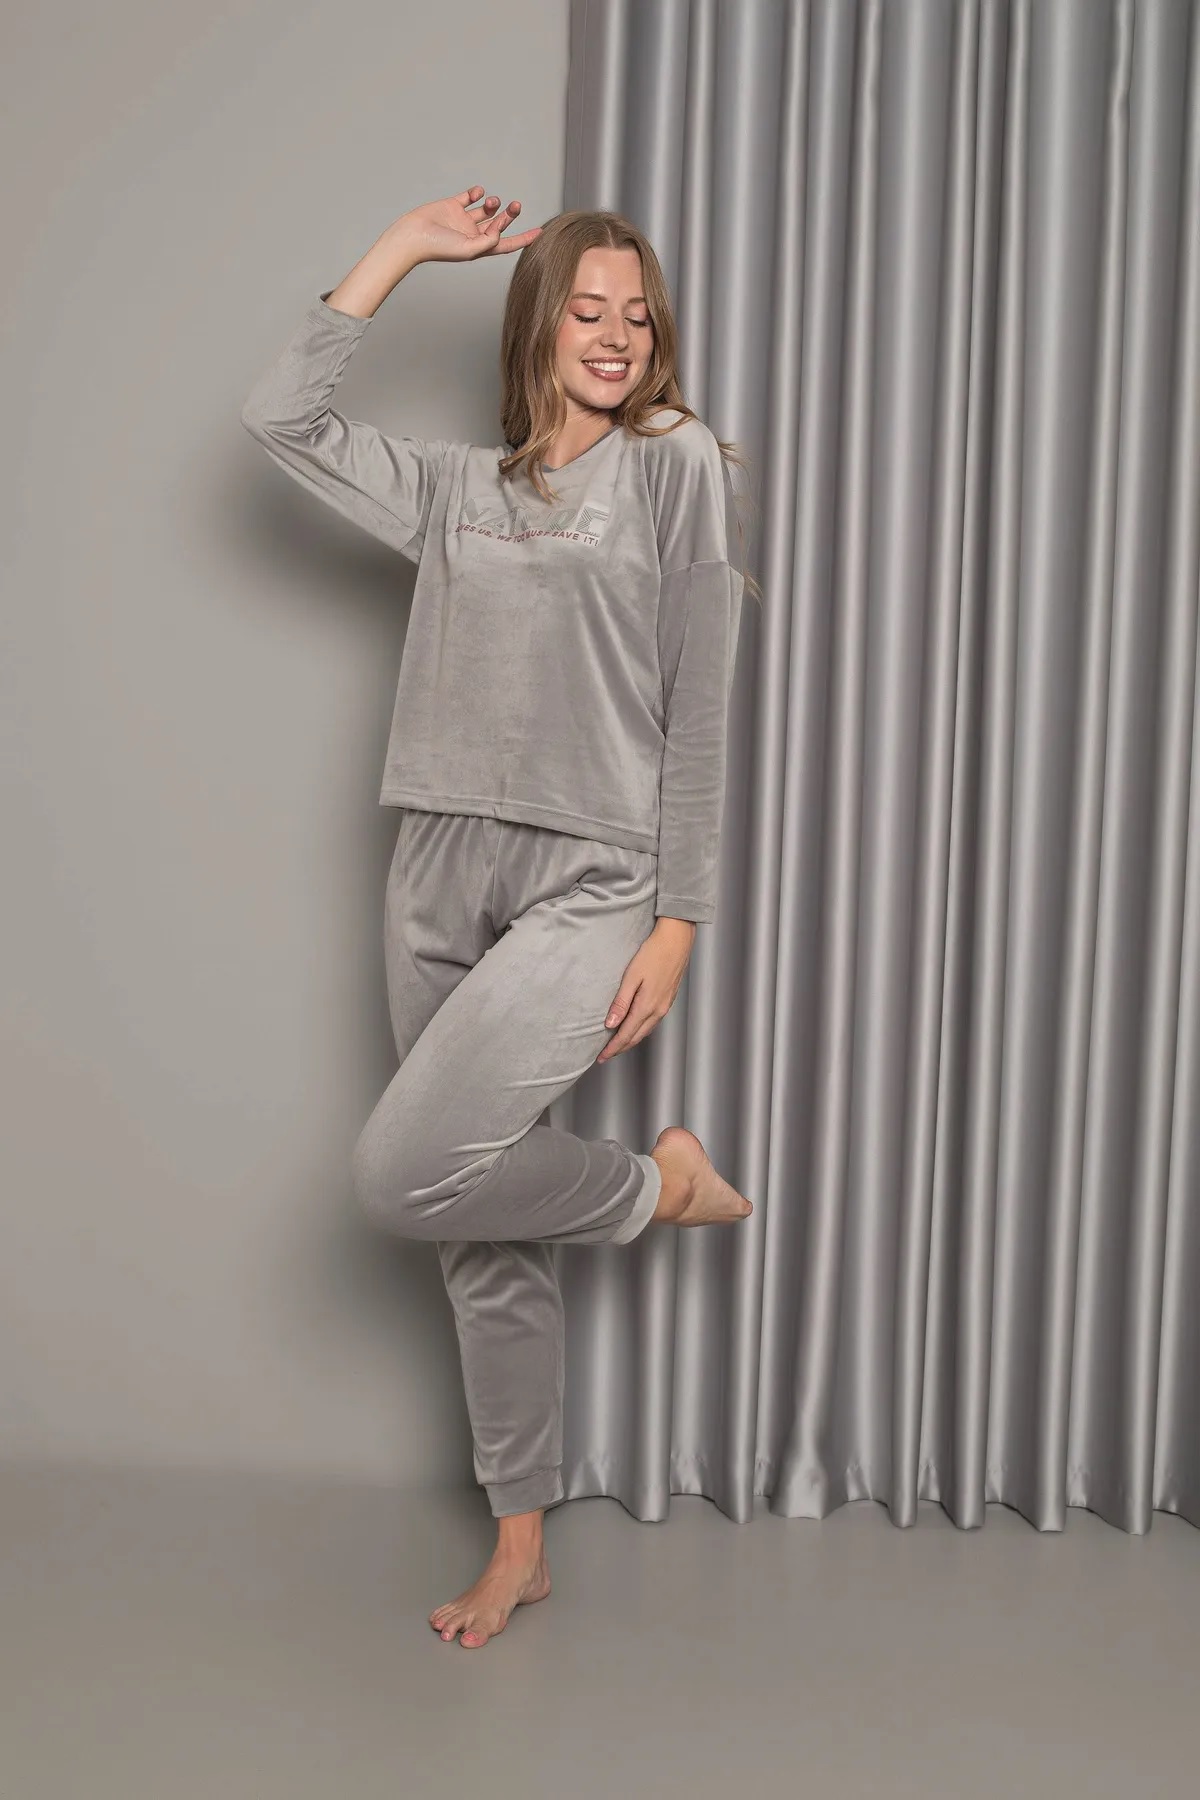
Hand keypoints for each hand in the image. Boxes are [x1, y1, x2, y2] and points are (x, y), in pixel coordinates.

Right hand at [398, 184, 542, 263]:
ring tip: (493, 202)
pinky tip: (478, 193)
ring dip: (494, 204)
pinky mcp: (452, 205)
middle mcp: (473, 234)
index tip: (540, 232)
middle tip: (516, 205)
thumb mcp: (469, 250)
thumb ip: (488, 242)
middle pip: (499, 224)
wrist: (413, 235)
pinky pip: (470, 197)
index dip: (524, 239)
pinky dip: (477, 192)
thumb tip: (499, 231)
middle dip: (510, 215)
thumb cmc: (438, 248)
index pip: (506, 244)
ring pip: (486, 210)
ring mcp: (463, 220)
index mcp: (479, 248)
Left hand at [596, 918, 696, 1062]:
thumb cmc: (653, 954)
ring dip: (630, 1040)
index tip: (600, 1057)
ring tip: (617, 1045)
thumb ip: (621, 1002)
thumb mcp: (631, 977)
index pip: (626, 1035)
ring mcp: (665, 1006)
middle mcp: (658, 1010)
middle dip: (620, 1048)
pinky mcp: (668, 999)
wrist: (676, 940)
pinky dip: (640, 1030)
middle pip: (636, 1037)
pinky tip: (634, 1027)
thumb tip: (610, 1024)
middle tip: (605, 1055)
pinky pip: (652, 1023)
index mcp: (647, 1006)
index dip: (612, 1048)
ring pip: (645, 1031)